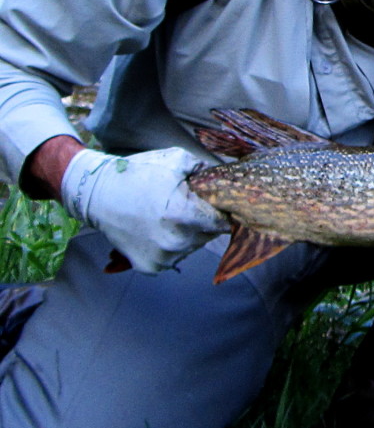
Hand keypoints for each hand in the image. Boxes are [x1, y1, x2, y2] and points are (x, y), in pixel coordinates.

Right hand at [60, 147, 229, 271]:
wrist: (96, 193)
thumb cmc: (137, 174)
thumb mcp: (176, 160)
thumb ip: (205, 169)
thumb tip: (222, 176)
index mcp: (186, 215)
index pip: (223, 223)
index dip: (220, 212)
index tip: (213, 206)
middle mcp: (178, 241)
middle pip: (208, 236)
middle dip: (203, 223)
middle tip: (186, 208)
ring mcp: (164, 257)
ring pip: (191, 247)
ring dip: (187, 236)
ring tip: (167, 218)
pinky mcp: (150, 267)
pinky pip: (172, 258)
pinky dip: (169, 247)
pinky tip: (156, 231)